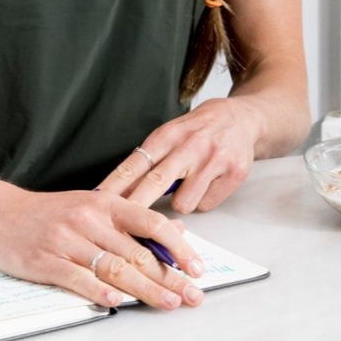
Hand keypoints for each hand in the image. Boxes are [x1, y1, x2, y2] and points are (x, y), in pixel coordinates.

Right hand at [0, 185, 206, 311]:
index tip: (197, 268)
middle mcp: (89, 220)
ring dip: (144, 290)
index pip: (151, 224)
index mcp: (105, 204)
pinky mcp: (46, 260)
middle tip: (192, 296)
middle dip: (169, 277)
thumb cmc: (51, 212)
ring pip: (113, 268)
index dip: (178, 247)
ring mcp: (67, 240)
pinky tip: (117, 303)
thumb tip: (176, 232)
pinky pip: (77, 278)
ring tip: (168, 304)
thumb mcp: (94, 206)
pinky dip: (99, 292)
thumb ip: (133, 221)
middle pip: (137, 253)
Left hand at [97, 99, 263, 215]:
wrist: (243, 118)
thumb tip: (120, 192)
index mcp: (169, 134)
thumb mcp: (172, 134)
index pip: (136, 163)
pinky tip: (210, 184)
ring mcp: (213, 159)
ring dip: (181, 202)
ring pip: (183, 202)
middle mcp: (190, 145)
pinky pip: (207, 204)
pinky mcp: (233, 173)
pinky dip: (204, 200)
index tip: (97, 201)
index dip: (115, 184)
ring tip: (190, 186)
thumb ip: (152, 159)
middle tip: (120, 223)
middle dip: (135, 206)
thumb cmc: (200, 129)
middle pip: (156, 183)